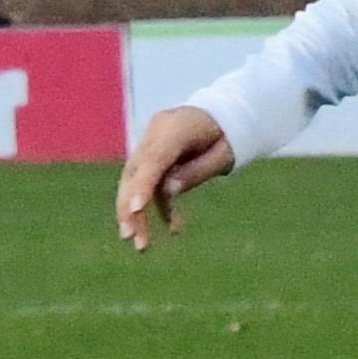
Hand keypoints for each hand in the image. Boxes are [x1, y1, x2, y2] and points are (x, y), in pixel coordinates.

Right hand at [115, 103, 232, 248]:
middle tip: (130, 238)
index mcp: (176, 127)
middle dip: (129, 206)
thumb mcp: (223, 152)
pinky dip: (158, 205)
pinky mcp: (152, 155)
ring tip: (142, 246)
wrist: (223, 112)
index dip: (143, 184)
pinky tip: (174, 228)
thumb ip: (197, 170)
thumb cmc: (228, 133)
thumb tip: (169, 191)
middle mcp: (156, 132)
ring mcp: (151, 142)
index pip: (154, 159)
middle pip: (136, 172)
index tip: (136, 209)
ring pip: (135, 180)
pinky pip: (149, 182)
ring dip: (136, 213)